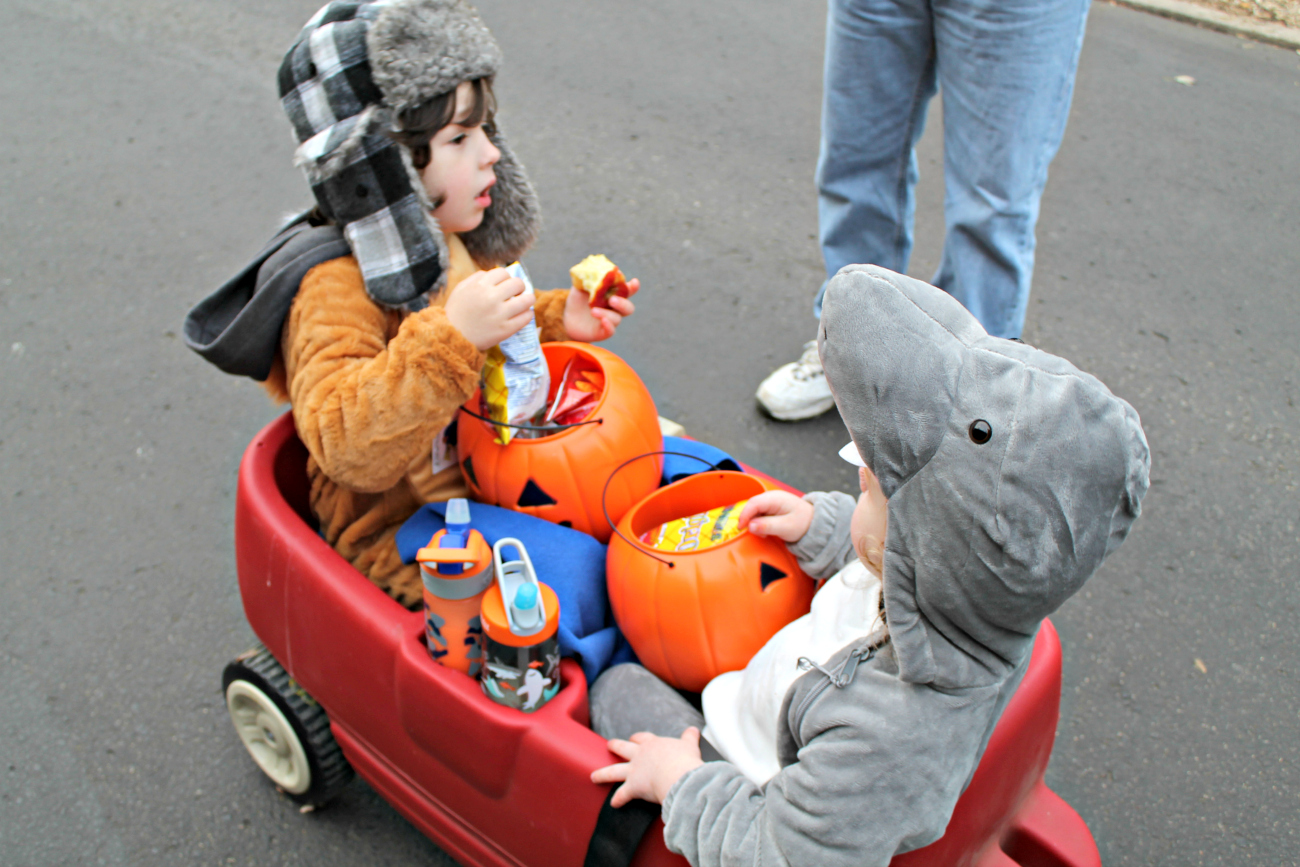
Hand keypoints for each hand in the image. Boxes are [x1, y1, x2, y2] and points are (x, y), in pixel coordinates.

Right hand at [444, 268, 535, 350]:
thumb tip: (492, 273)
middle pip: (518, 284)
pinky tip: (523, 314)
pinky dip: (527, 314)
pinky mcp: (505, 330)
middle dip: (519, 287)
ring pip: (527, 300)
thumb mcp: (460, 289)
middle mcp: (491, 298)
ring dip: (528, 299)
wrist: (452, 338)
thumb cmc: (456, 313)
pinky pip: (526, 317)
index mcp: (480, 286)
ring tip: (525, 302)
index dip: (506, 278)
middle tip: (517, 293)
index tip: (505, 284)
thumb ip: (476, 278)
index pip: (503, 273)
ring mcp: (500, 314)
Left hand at [564, 278, 638, 341]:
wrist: (568, 317)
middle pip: (628, 307)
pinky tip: (602, 320)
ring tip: (593, 310)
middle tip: (612, 299)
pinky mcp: (603, 331)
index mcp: (613, 295)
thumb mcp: (580, 286)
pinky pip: (611, 331)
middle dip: (622, 303)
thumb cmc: (578, 299)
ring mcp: (610, 320)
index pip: (627, 291)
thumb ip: (588, 278)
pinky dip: (609, 326)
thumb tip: (594, 269)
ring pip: (617, 319)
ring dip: (607, 314)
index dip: (633, 287)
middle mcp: (615, 309)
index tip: (634, 282)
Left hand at [589, 727, 703, 807]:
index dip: (638, 738)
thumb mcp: (689, 745)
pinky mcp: (633, 787)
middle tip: (609, 745)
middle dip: (615, 746)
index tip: (635, 738)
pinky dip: (618, 800)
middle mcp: (640, 755)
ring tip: (594, 776)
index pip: (643, 738)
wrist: (678, 775)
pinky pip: (622, 794)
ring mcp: (634, 771)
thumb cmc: (685, 760)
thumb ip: (689, 737)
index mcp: (653, 744)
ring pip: (614, 771)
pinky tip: (613, 804)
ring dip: (602, 774)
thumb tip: (694, 729)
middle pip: (623, 748)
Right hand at [738, 491, 813, 542]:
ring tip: (764, 534)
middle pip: (752, 506)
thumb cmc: (803, 524)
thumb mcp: (786, 527)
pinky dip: (758, 523)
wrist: (815, 523)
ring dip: (754, 522)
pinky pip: (759, 513)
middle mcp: (771, 497)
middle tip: (752, 533)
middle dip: (748, 519)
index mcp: (775, 498)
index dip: (744, 515)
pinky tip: (766, 531)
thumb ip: (767, 526)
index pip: (753, 503)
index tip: (740, 528)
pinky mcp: (771, 508)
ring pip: (754, 510)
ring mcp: (771, 501)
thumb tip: (749, 526)